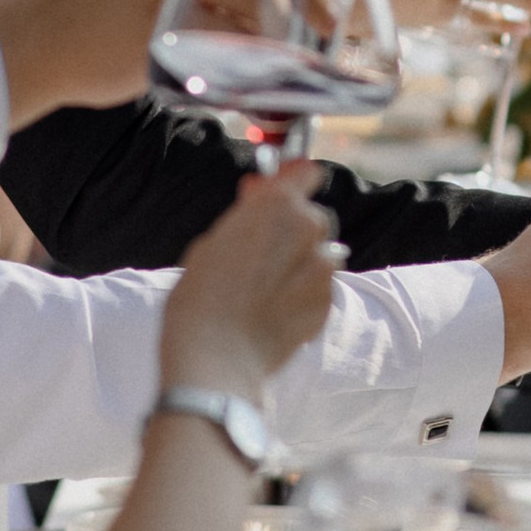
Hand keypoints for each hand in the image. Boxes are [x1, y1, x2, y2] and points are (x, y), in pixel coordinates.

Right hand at [159, 165, 343, 394]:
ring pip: (319, 252)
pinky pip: (321, 286)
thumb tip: (260, 193)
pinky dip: (304, 292)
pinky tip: (273, 309)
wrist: (217, 358)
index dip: (292, 182)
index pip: (306, 172)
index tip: (279, 193)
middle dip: (292, 229)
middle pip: (312, 216)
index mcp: (278, 205)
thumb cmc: (201, 299)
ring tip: (264, 289)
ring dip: (300, 262)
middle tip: (259, 253)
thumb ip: (247, 214)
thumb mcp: (213, 241)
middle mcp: (309, 229)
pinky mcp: (329, 301)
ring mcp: (324, 267)